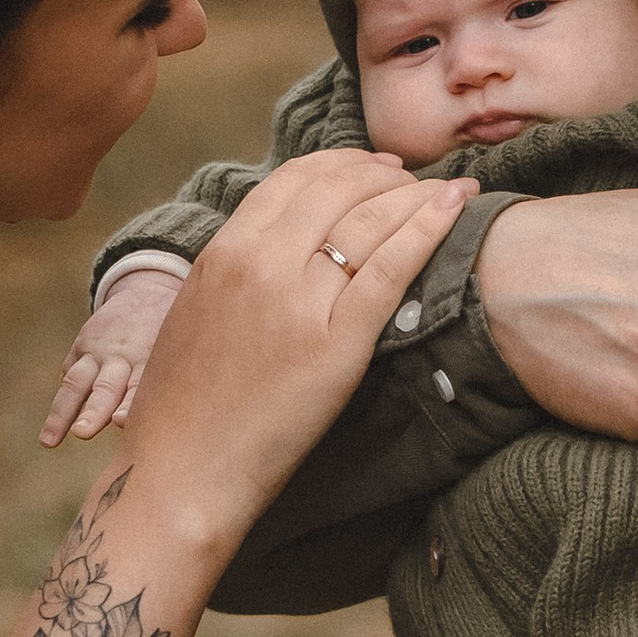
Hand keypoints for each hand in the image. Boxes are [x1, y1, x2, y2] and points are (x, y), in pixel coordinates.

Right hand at [43, 268, 182, 443]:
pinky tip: (51, 433)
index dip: (131, 402)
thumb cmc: (174, 334)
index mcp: (152, 354)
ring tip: (50, 441)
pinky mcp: (81, 348)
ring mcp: (98, 350)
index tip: (121, 421)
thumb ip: (182, 377)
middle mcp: (122, 354)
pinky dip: (61, 404)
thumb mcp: (184, 344)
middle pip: (106, 386)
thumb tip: (201, 428)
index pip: (141, 383)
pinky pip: (69, 376)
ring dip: (64, 413)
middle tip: (83, 431)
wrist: (147, 290)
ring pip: (78, 382)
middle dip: (94, 410)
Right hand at [115, 156, 474, 559]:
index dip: (344, 164)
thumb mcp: (195, 314)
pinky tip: (456, 209)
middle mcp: (260, 264)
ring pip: (370, 221)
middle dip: (386, 176)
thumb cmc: (183, 408)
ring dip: (418, 196)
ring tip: (449, 192)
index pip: (294, 180)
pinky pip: (391, 269)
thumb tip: (276, 247)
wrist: (181, 472)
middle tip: (416, 180)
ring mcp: (300, 302)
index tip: (375, 167)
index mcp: (224, 252)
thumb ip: (236, 272)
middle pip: (338, 190)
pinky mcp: (336, 345)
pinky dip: (430, 230)